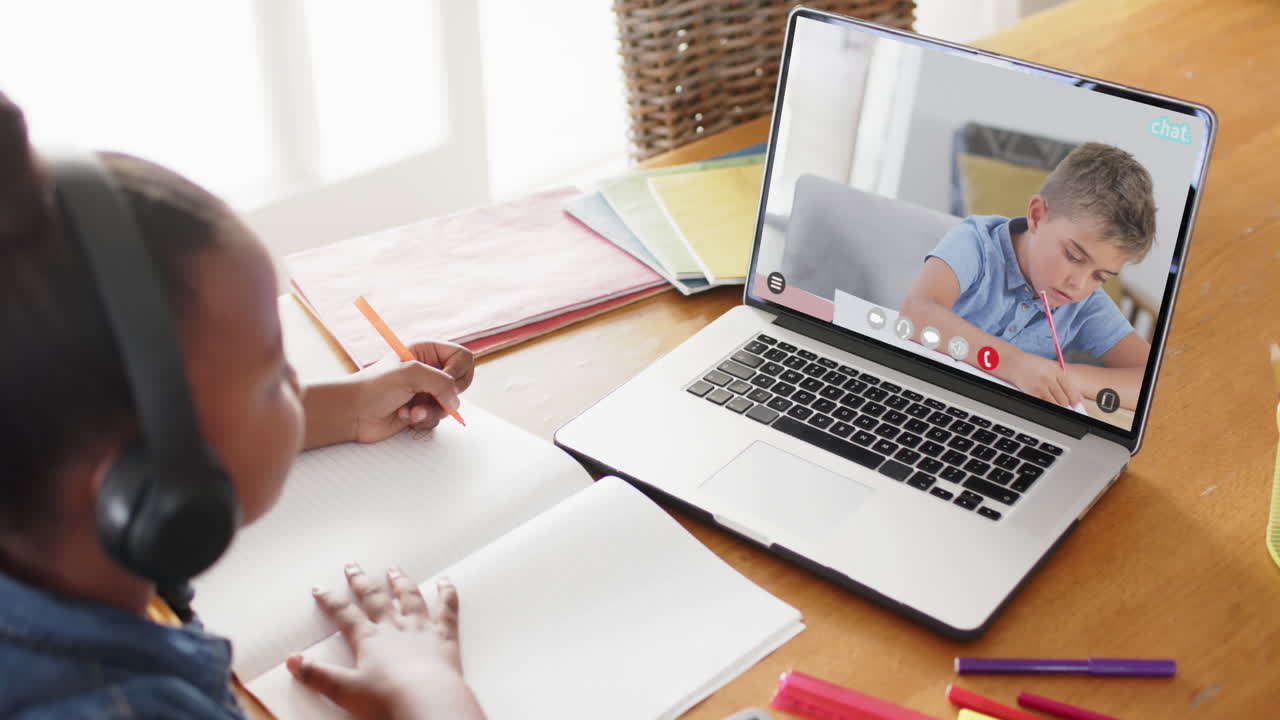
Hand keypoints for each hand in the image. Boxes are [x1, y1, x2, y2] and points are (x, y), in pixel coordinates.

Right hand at [287, 564, 484, 719]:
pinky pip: (447, 608)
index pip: (345, 614)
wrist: (427, 700)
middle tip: (353, 566)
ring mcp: (421, 628)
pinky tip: (446, 583)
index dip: (330, 601)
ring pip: (409, 597)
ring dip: (401, 582)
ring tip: (394, 569)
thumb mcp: (345, 690)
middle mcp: (395, 626)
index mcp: (370, 638)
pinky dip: (447, 593)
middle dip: (362, 582)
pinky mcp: (444, 635)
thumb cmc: (388, 698)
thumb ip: (318, 675)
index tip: (320, 589)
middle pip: (375, 598)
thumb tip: (293, 662)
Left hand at [351, 341, 474, 442]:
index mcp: (427, 351)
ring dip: (431, 410)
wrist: (353, 413)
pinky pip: (439, 418)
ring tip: (410, 410)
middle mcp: (429, 370)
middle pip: (460, 382)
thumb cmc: (375, 387)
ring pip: (450, 404)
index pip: (462, 358)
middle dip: (445, 395)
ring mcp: (426, 391)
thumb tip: (456, 402)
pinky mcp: (422, 410)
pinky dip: (424, 420)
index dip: (457, 372)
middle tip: (428, 397)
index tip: (445, 382)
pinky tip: (405, 416)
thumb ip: (441, 382)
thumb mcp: (411, 374)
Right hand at [1004, 350, 1082, 406]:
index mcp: (1057, 371)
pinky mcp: (1032, 392)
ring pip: (1056, 404)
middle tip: (1066, 406)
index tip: (1076, 405)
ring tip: (1056, 404)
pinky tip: (1047, 403)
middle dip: (1066, 404)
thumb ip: (1063, 380)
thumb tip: (1077, 397)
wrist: (1014, 363)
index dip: (1075, 399)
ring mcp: (1041, 386)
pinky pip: (1045, 404)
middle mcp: (1050, 378)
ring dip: (1057, 406)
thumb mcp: (1050, 367)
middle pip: (1064, 399)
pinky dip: (1048, 406)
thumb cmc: (1032, 365)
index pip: (1071, 389)